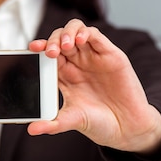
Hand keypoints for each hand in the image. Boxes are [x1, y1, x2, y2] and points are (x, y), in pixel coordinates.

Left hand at [27, 19, 160, 154]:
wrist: (128, 129)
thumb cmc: (100, 123)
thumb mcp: (73, 121)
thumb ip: (53, 123)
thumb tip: (32, 130)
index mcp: (64, 74)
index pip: (48, 54)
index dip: (40, 48)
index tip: (32, 49)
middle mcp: (77, 62)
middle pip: (60, 38)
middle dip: (52, 40)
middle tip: (50, 51)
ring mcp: (93, 57)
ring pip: (76, 31)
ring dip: (67, 33)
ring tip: (64, 45)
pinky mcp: (110, 54)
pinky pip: (95, 36)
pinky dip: (85, 33)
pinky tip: (79, 40)